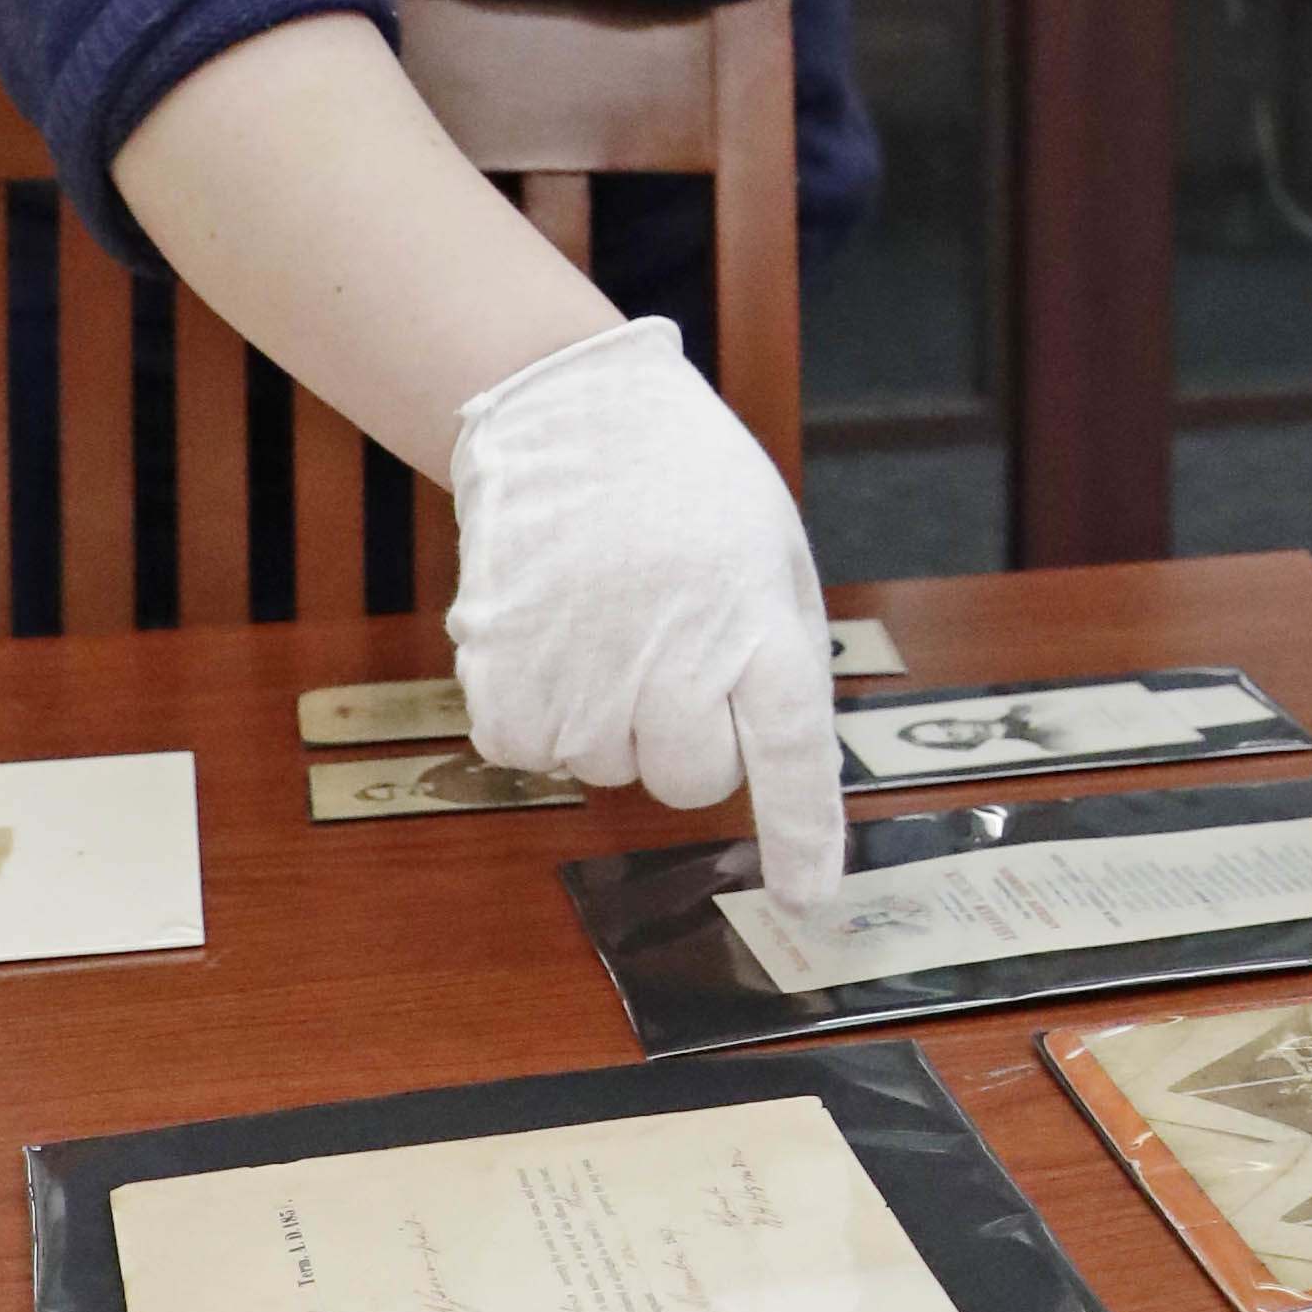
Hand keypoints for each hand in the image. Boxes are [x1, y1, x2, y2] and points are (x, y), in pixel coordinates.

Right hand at [446, 317, 849, 919]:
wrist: (568, 414)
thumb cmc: (685, 482)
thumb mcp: (772, 549)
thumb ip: (781, 653)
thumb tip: (778, 756)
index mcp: (756, 623)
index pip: (791, 755)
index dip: (801, 835)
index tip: (807, 897)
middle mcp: (675, 656)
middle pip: (691, 781)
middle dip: (691, 743)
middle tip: (672, 659)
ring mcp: (584, 667)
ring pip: (605, 770)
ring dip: (610, 724)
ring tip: (609, 628)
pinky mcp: (504, 668)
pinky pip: (526, 754)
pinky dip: (538, 720)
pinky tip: (552, 646)